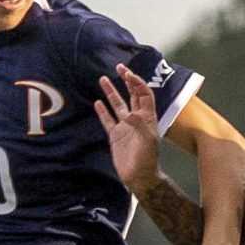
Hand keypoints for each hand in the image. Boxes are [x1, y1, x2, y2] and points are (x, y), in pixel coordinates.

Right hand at [93, 62, 163, 191]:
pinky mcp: (115, 136)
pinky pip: (107, 120)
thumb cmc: (147, 159)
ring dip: (111, 92)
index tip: (128, 74)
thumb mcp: (147, 139)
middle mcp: (136, 119)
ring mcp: (124, 127)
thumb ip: (139, 124)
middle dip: (127, 80)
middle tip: (119, 67)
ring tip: (103, 79)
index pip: (144, 94)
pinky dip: (102, 111)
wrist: (139, 177)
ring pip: (117, 105)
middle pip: (132, 95)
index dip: (137, 83)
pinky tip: (97, 102)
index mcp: (147, 117)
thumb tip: (130, 113)